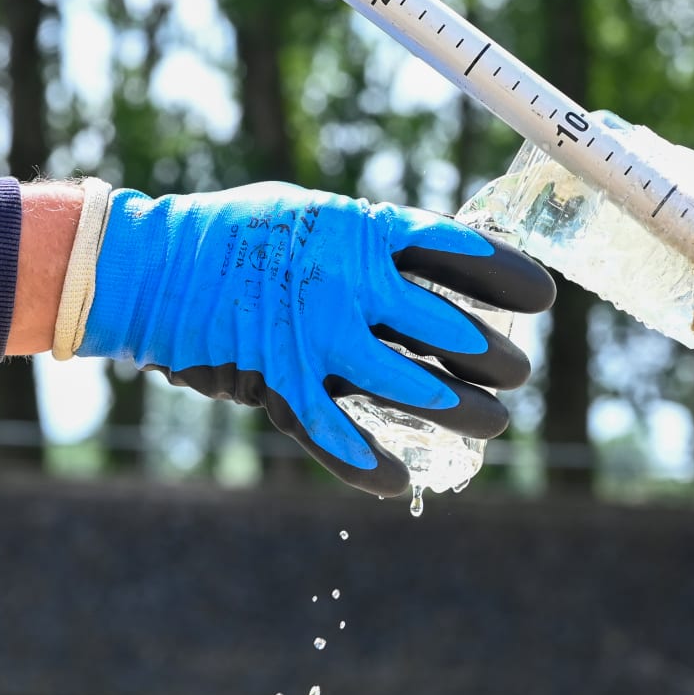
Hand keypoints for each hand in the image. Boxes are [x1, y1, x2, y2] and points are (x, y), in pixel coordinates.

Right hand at [76, 183, 554, 495]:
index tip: (542, 298)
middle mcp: (351, 288)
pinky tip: (400, 480)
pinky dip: (370, 465)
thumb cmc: (236, 233)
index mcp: (362, 235)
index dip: (509, 278)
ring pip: (415, 392)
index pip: (459, 256)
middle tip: (516, 374)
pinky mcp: (283, 386)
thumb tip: (427, 258)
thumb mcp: (312, 214)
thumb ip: (369, 240)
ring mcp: (319, 342)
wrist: (151, 267)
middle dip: (498, 361)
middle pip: (453, 335)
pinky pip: (338, 437)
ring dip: (463, 415)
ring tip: (493, 424)